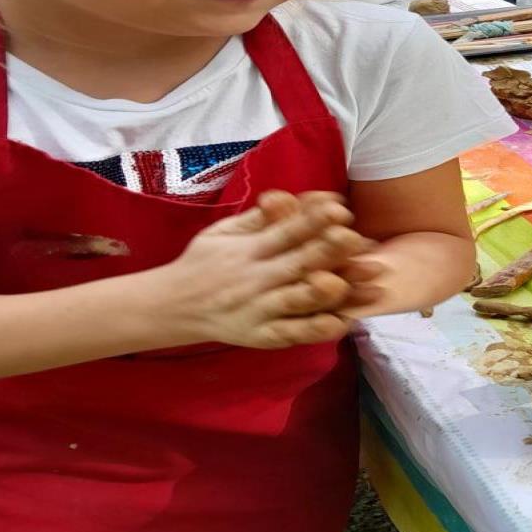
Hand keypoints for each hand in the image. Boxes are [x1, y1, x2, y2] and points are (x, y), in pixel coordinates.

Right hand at [153, 191, 369, 348]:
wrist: (172, 305)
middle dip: (329, 251)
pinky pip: (291, 334)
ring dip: (327, 292)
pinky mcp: (261, 335)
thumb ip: (259, 217)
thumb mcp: (223, 231)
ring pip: (297, 300)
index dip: (313, 220)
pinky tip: (341, 323)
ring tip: (359, 284)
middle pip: (297, 262)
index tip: (340, 208)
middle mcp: (255, 278)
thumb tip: (291, 196)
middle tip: (359, 240)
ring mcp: (259, 309)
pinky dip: (315, 330)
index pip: (285, 231)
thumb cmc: (206, 262)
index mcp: (249, 249)